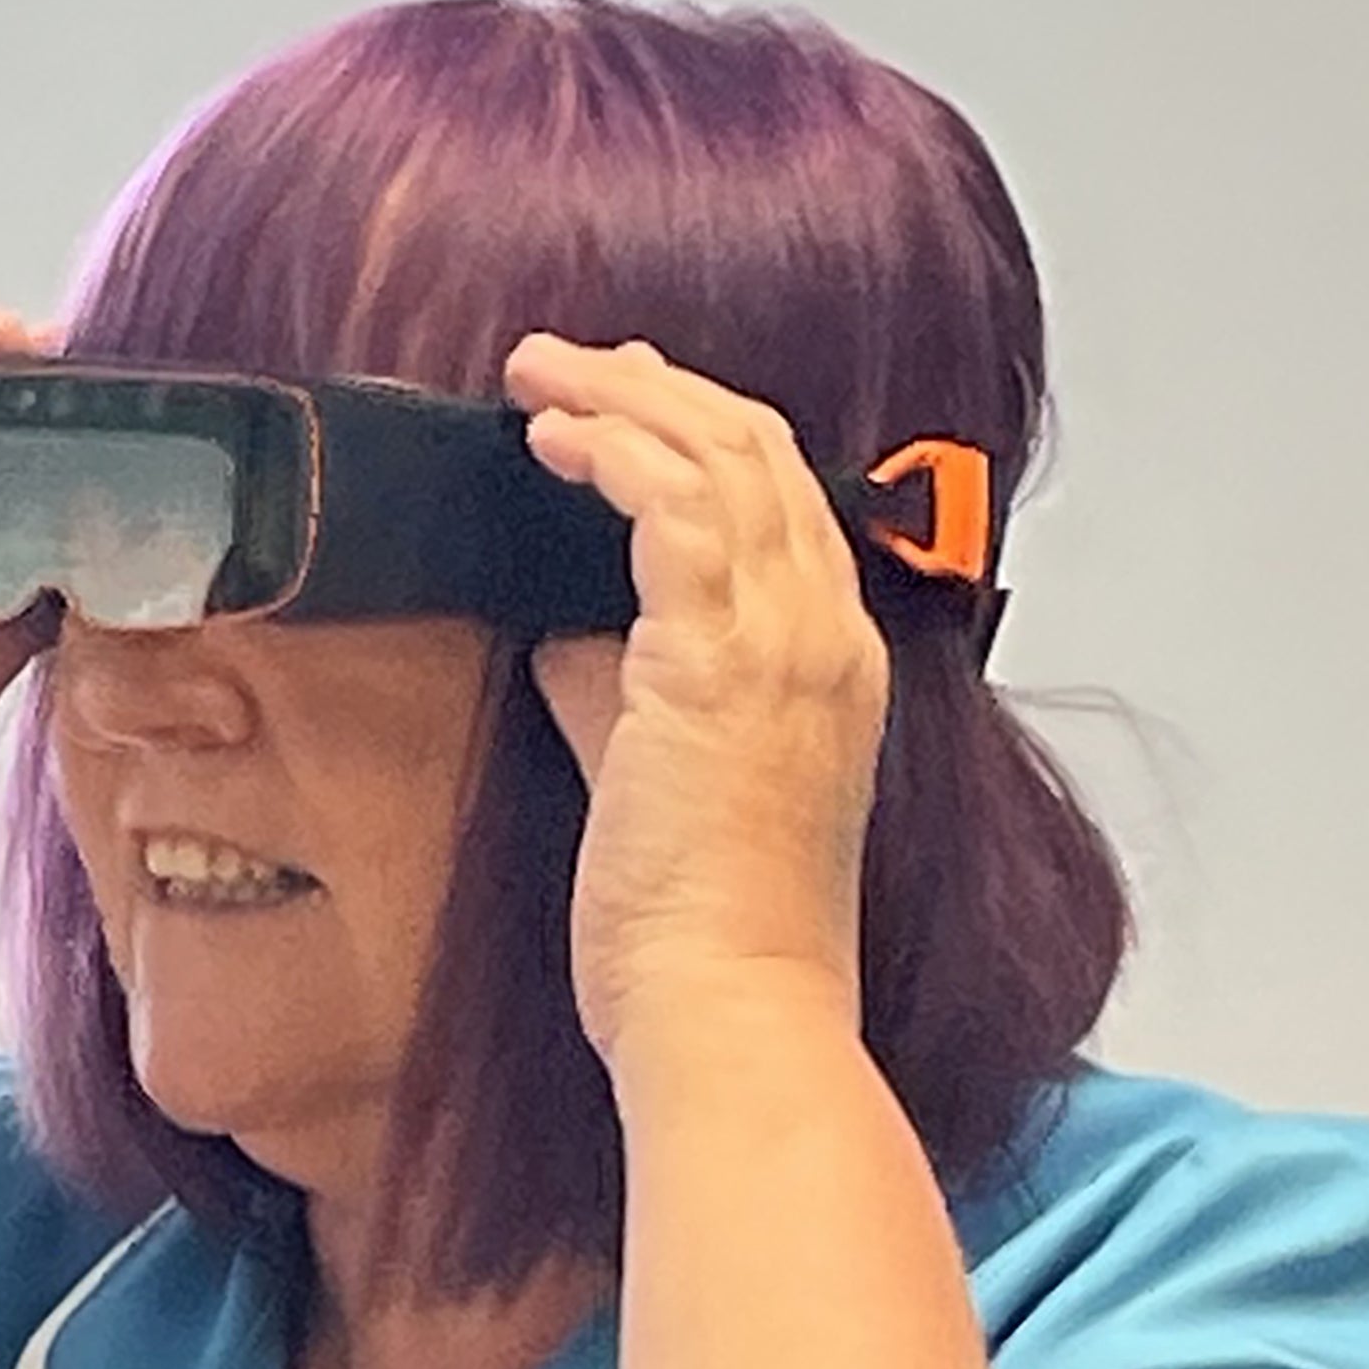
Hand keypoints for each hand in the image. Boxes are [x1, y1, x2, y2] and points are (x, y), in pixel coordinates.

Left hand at [505, 335, 888, 1052]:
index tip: (628, 401)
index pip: (785, 508)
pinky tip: (552, 440)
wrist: (730, 1007)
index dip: (705, 436)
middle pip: (761, 456)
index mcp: (828, 671)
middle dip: (659, 389)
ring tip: (539, 376)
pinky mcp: (718, 660)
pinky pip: (675, 508)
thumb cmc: (698, 937)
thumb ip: (617, 701)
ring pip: (721, 459)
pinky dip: (613, 454)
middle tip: (568, 361)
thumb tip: (563, 640)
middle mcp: (824, 640)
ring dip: (623, 400)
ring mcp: (783, 644)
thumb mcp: (655, 789)